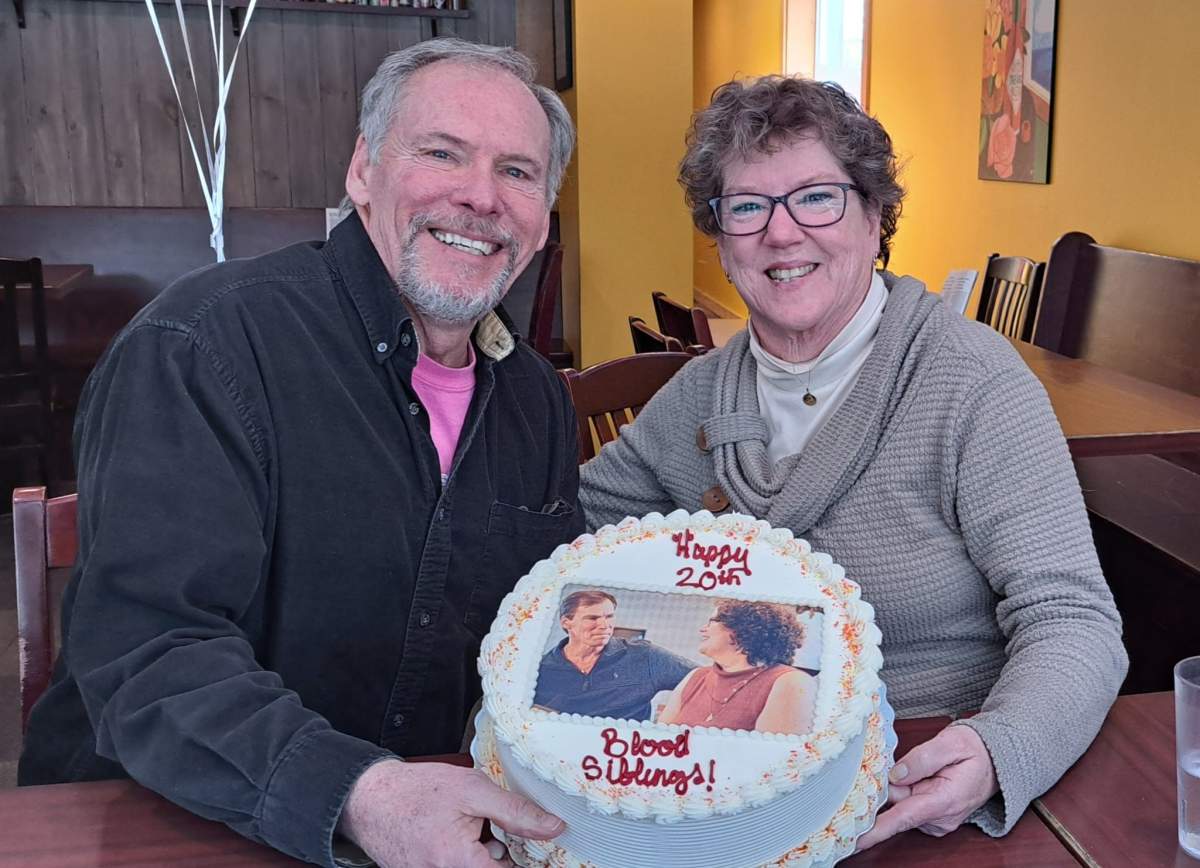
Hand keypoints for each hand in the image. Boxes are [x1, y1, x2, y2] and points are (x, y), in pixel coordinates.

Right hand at [338, 759, 564, 867]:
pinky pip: (457, 866)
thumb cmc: (417, 791)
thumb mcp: (473, 790)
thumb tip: (553, 828)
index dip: (527, 859)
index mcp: (460, 863)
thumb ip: (516, 811)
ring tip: (470, 826)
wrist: (368, 797)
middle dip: (501, 854)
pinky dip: (464, 853)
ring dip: (483, 853)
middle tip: (495, 829)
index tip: (538, 850)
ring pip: (475, 867)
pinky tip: (455, 832)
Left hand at [855, 723, 997, 850]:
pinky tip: (915, 777)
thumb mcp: (951, 743)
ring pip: (900, 804)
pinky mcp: (932, 817)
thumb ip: (921, 758)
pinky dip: (904, 791)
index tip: (856, 840)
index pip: (904, 818)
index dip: (877, 829)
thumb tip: (894, 774)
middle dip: (886, 788)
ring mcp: (936, 820)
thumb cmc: (976, 750)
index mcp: (945, 801)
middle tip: (890, 763)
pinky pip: (907, 805)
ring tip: (916, 767)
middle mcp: (940, 817)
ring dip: (898, 787)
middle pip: (896, 806)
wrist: (996, 759)